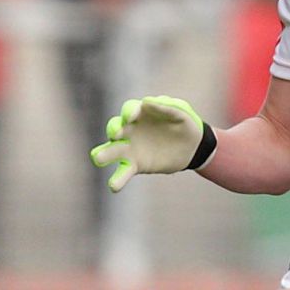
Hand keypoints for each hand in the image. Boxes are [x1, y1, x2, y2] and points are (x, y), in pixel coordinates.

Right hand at [89, 95, 207, 191]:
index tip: (131, 117)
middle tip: (115, 134)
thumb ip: (165, 107)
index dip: (129, 112)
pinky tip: (113, 187)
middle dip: (113, 129)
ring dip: (104, 154)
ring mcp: (130, 147)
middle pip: (115, 127)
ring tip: (97, 158)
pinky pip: (123, 171)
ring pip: (112, 150)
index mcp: (141, 113)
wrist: (192, 146)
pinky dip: (117, 179)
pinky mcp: (135, 164)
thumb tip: (146, 102)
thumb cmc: (183, 123)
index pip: (130, 110)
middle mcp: (130, 129)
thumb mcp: (180, 112)